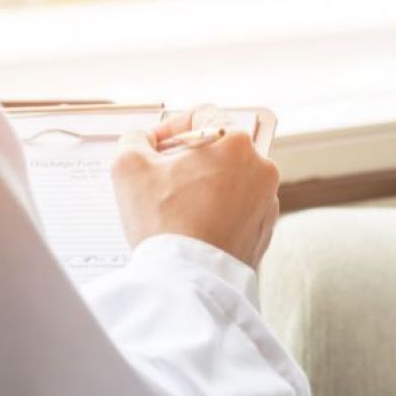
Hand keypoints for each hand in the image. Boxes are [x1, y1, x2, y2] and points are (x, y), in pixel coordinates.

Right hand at [111, 105, 280, 267]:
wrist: (189, 280)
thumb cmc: (165, 224)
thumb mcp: (128, 166)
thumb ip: (134, 140)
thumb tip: (142, 141)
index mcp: (236, 143)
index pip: (202, 115)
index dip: (170, 127)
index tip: (154, 148)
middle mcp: (261, 168)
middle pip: (218, 148)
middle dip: (187, 159)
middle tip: (161, 179)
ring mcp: (267, 201)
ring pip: (228, 180)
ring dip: (202, 186)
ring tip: (175, 208)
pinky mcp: (264, 230)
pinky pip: (237, 209)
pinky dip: (216, 212)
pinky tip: (192, 227)